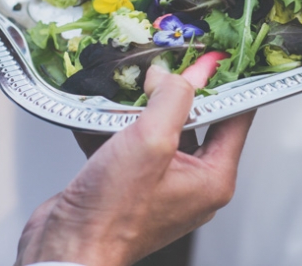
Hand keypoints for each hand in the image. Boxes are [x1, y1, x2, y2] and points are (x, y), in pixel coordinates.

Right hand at [15, 66, 254, 265]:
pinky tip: (101, 113)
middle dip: (177, 92)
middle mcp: (193, 184)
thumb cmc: (110, 214)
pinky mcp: (132, 185)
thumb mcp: (150, 141)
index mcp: (212, 177)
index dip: (227, 82)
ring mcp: (162, 185)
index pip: (237, 116)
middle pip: (198, 120)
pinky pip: (133, 144)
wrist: (65, 250)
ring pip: (161, 130)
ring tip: (129, 86)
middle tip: (165, 66)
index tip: (216, 56)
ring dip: (142, 108)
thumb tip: (176, 75)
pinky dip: (118, 127)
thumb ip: (172, 99)